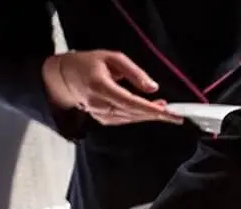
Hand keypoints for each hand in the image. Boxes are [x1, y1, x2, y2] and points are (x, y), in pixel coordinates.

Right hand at [41, 51, 182, 125]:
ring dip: (149, 115)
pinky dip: (139, 116)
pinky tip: (150, 110)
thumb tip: (153, 88)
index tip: (171, 114)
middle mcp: (99, 104)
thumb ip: (133, 72)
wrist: (64, 76)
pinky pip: (125, 119)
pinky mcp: (102, 119)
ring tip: (165, 109)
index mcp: (100, 87)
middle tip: (176, 115)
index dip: (152, 110)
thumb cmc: (90, 63)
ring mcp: (99, 114)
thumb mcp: (112, 58)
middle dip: (156, 114)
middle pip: (133, 113)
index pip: (131, 102)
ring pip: (131, 118)